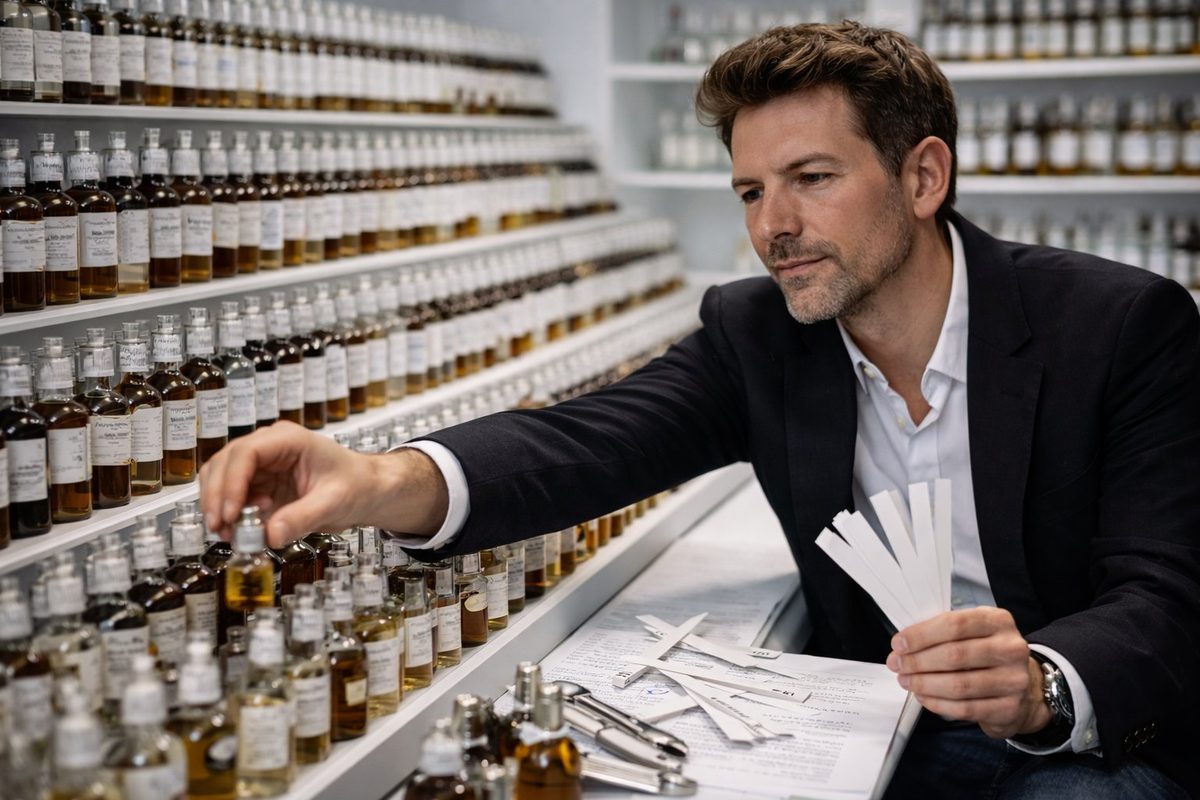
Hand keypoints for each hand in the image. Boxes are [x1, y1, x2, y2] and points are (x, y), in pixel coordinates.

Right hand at [198, 421, 448, 546]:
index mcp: (289, 440)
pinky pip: (233, 495)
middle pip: (225, 463)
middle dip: (217, 497)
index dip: (231, 482)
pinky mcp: (260, 482)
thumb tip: (271, 535)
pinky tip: (243, 529)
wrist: (368, 490)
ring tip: (231, 533)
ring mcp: (263, 464)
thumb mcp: (334, 502)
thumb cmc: (357, 485)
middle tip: (221, 529)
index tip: (230, 512)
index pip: (247, 453)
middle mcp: (270, 447)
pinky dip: (229, 512)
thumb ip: (303, 517)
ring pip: (221, 478)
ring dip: (219, 506)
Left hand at [885, 606, 1051, 738]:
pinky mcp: (1009, 708)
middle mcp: (1011, 648)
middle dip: (918, 661)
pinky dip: (938, 703)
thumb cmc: (988, 653)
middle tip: (898, 665)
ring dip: (924, 684)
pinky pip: (965, 708)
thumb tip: (903, 646)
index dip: (921, 635)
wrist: (1026, 686)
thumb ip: (942, 632)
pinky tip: (924, 697)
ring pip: (958, 685)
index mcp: (998, 621)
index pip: (954, 625)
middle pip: (955, 655)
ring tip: (907, 681)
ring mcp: (1014, 680)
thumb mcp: (973, 631)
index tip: (899, 644)